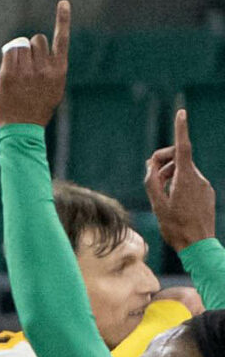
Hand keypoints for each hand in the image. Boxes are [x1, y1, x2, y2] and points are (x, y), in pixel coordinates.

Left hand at [0, 0, 68, 128]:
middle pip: (37, 40)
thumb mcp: (55, 88)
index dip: (63, 19)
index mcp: (59, 70)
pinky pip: (9, 53)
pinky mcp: (8, 75)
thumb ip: (52, 69)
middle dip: (32, 47)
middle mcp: (44, 68)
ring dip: (20, 52)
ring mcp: (25, 72)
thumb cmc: (39, 108)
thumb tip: (43, 54)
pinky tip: (11, 67)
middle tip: (29, 64)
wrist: (23, 127)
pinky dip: (9, 56)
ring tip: (20, 69)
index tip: (63, 2)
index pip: (62, 39)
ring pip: (22, 46)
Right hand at [147, 108, 216, 249]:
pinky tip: (173, 203)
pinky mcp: (206, 192)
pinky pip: (189, 181)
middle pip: (178, 159)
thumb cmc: (176, 226)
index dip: (181, 129)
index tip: (181, 112)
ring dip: (169, 177)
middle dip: (163, 163)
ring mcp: (204, 185)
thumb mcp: (158, 204)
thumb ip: (152, 181)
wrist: (198, 244)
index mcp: (185, 178)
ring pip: (182, 171)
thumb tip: (152, 165)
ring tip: (161, 196)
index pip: (183, 147)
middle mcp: (197, 177)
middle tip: (151, 179)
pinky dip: (177, 185)